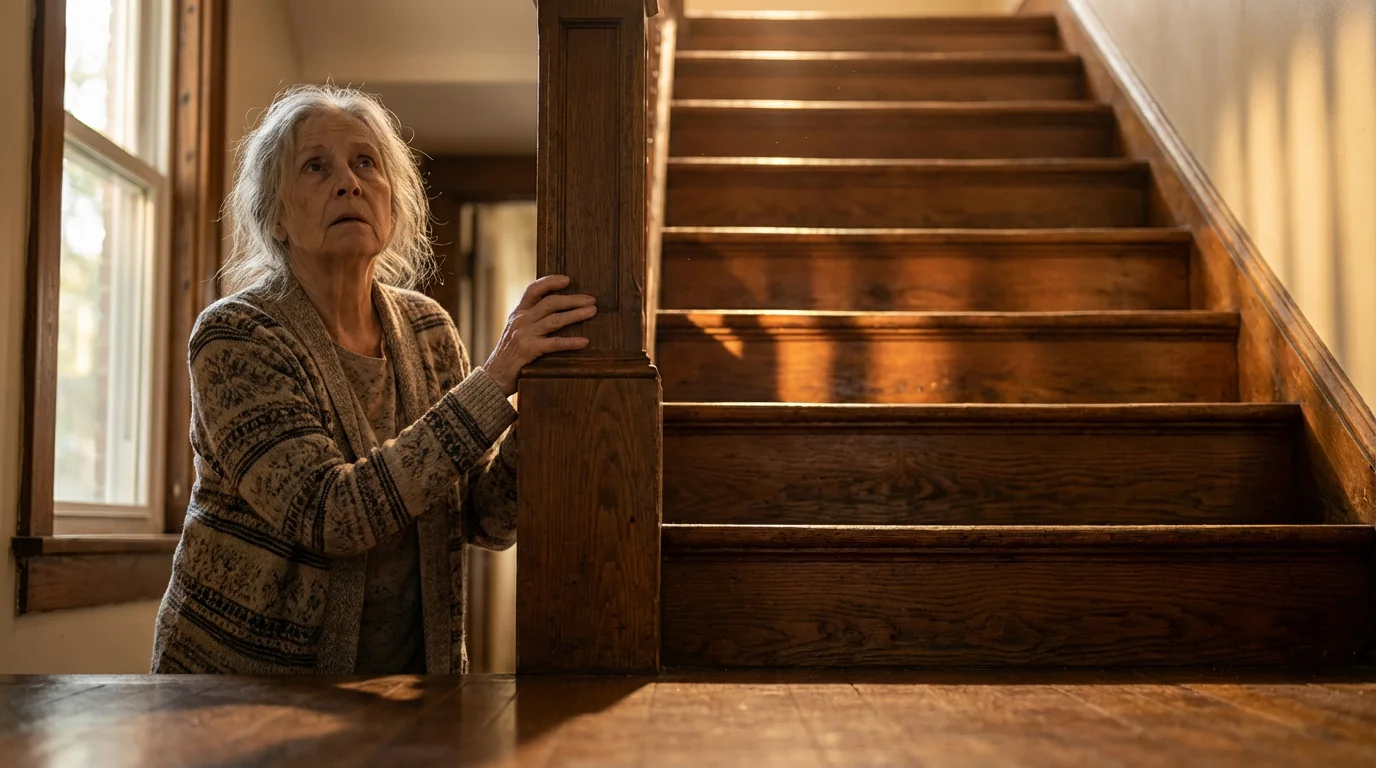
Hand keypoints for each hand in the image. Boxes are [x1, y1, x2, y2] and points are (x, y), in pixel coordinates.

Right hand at [484, 275, 596, 395]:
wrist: (494, 376)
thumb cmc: (509, 354)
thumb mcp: (516, 330)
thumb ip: (531, 319)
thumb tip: (555, 309)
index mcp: (518, 313)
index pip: (534, 289)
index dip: (550, 281)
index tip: (568, 279)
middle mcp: (521, 320)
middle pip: (550, 302)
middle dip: (572, 299)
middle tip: (591, 299)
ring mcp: (525, 334)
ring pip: (554, 320)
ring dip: (576, 314)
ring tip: (592, 312)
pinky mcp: (529, 350)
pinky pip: (554, 343)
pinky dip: (571, 342)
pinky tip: (584, 341)